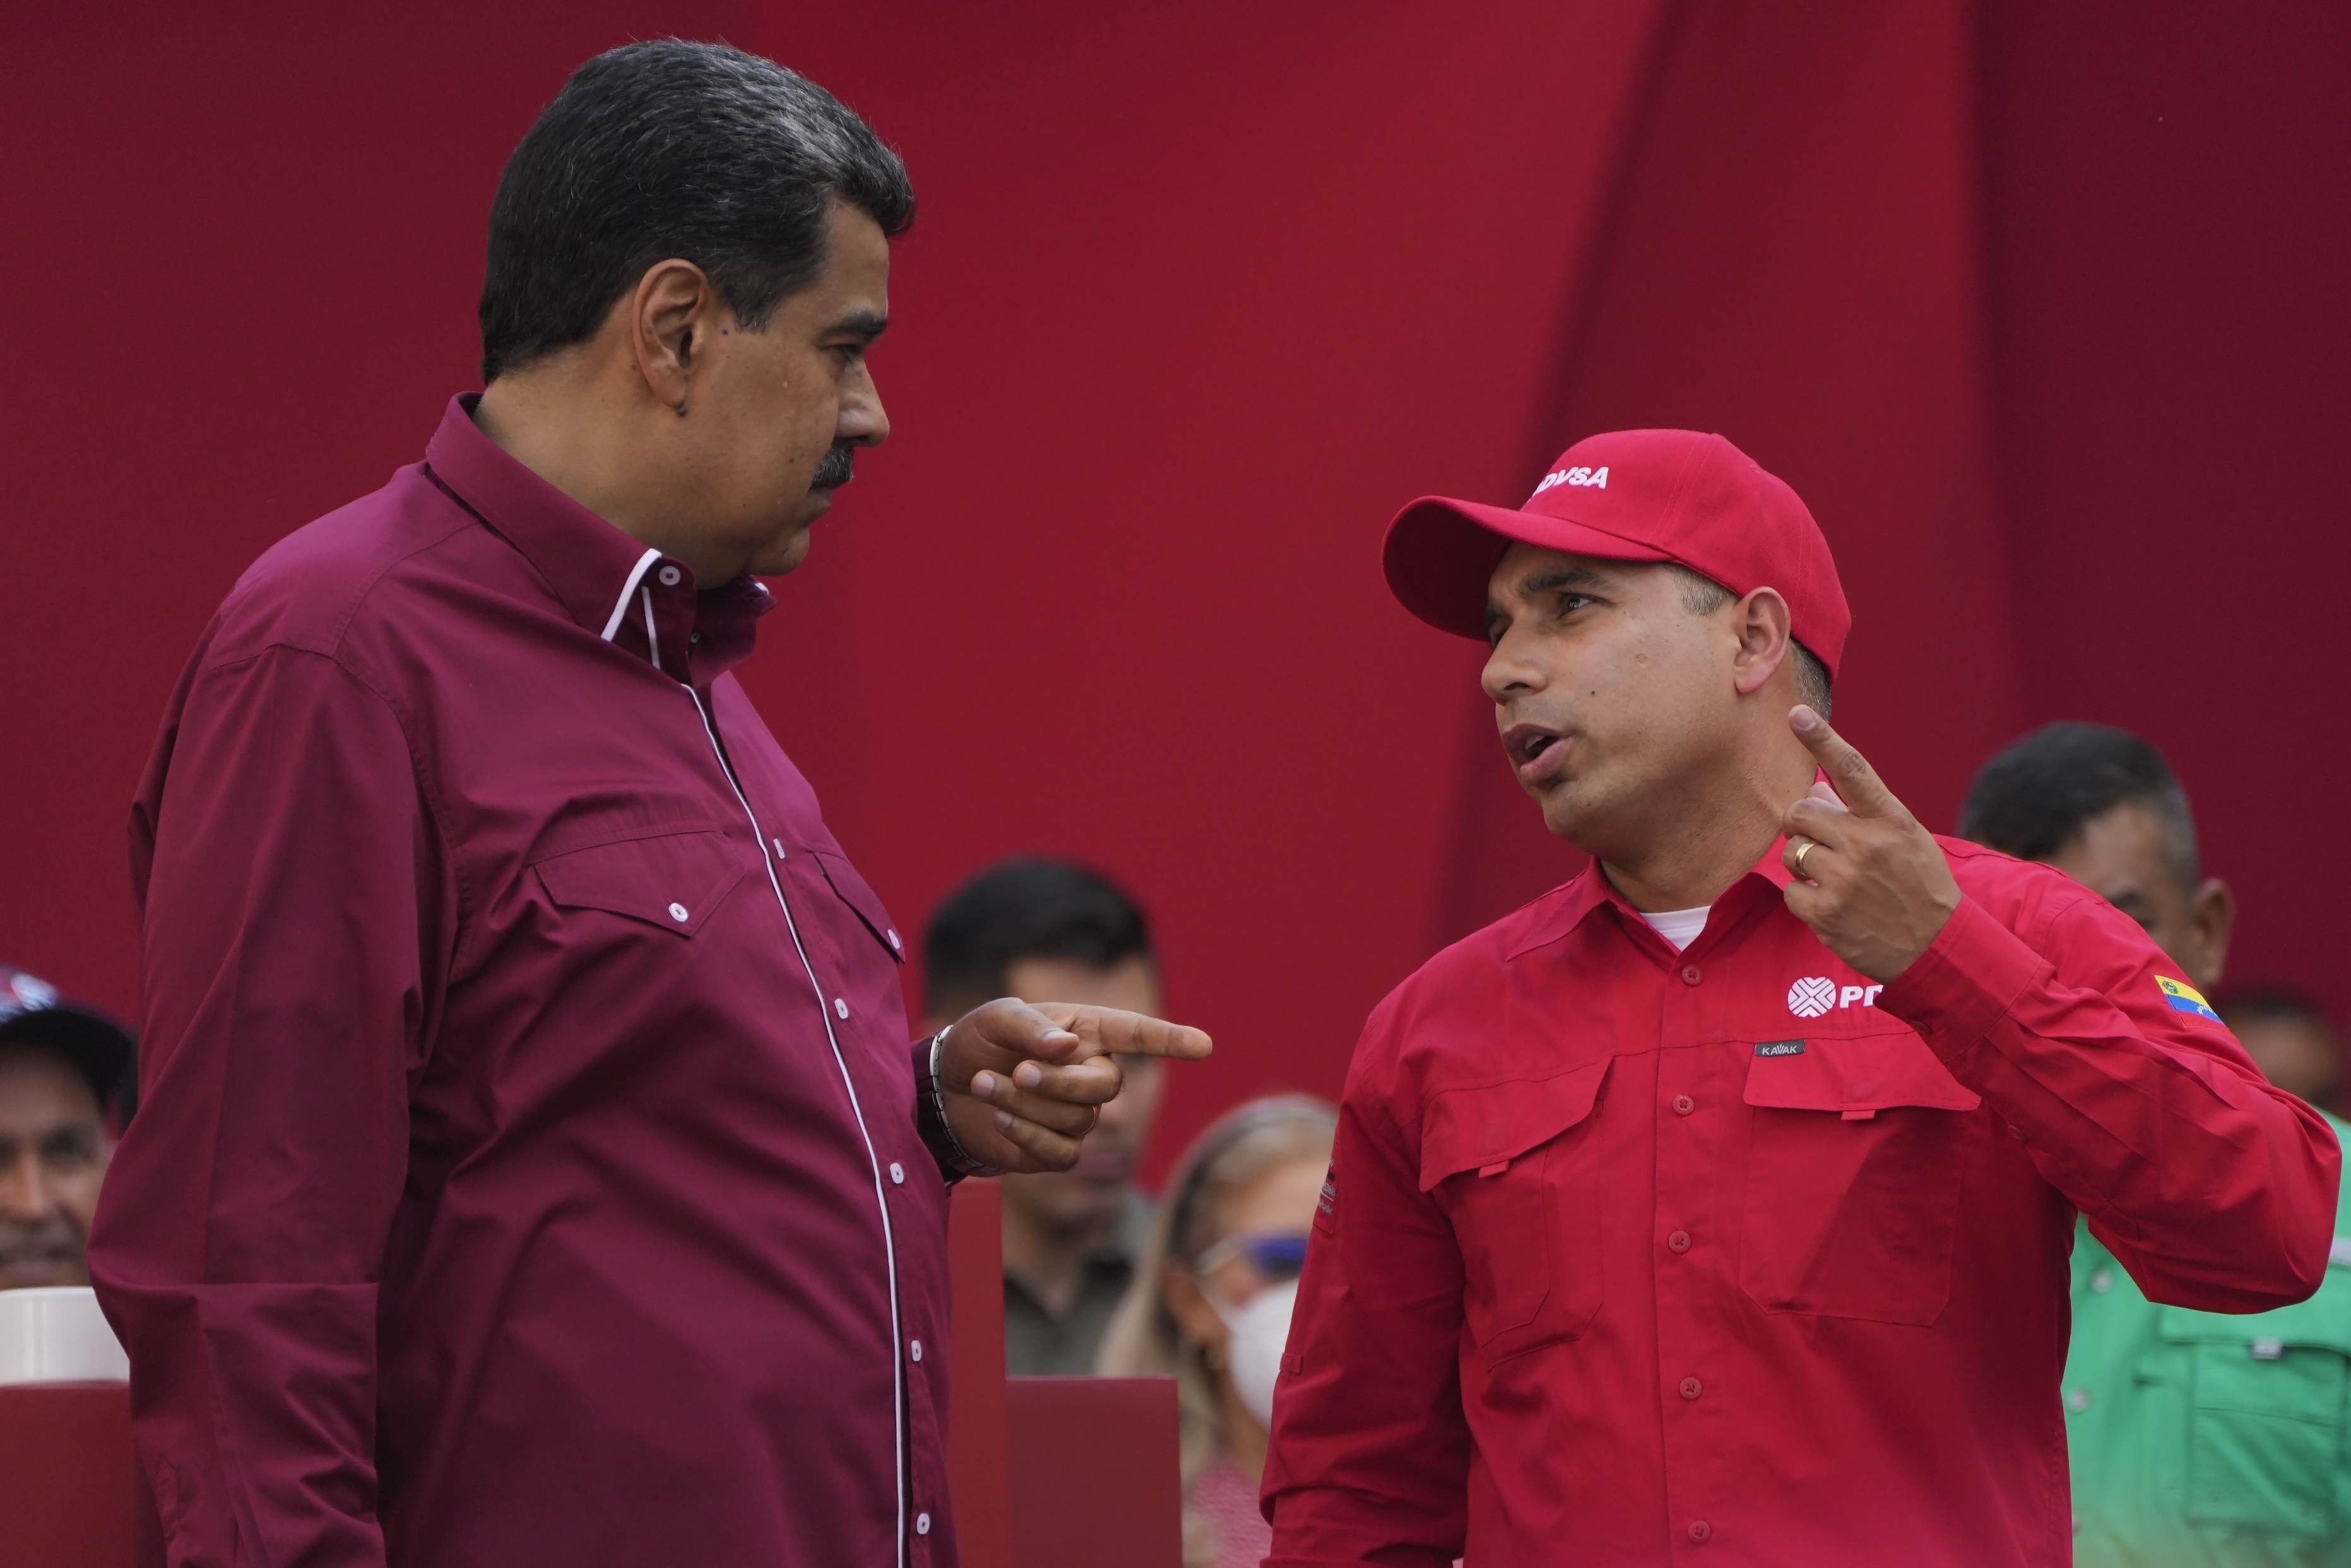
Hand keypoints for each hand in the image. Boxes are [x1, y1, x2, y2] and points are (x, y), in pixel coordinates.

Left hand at [938, 999, 1211, 1173]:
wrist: (944, 1089)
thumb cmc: (978, 1042)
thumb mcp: (995, 1018)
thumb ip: (1031, 1026)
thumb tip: (1069, 1048)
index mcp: (1086, 1031)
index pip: (1137, 1035)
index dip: (1170, 1040)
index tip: (1204, 1045)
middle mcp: (1090, 1072)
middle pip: (1107, 1086)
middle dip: (1060, 1082)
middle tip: (1018, 1072)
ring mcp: (1078, 1115)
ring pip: (1078, 1119)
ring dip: (1026, 1103)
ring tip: (984, 1085)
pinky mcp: (1058, 1150)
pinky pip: (1062, 1152)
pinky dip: (1027, 1134)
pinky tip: (999, 1118)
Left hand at [1779, 706, 1960, 982]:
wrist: (1938, 950)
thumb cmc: (1921, 889)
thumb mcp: (1907, 842)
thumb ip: (1863, 815)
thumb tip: (1817, 790)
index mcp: (1891, 820)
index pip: (1852, 769)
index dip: (1822, 738)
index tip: (1796, 713)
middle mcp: (1867, 844)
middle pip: (1800, 813)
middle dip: (1804, 827)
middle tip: (1827, 847)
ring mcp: (1844, 879)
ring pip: (1792, 853)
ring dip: (1804, 866)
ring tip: (1838, 883)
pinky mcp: (1826, 912)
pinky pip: (1790, 891)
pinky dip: (1805, 900)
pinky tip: (1834, 908)